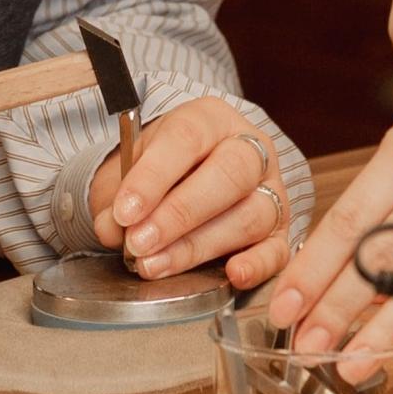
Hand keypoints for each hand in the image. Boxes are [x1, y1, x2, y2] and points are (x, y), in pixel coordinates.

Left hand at [88, 98, 290, 291]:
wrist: (193, 175)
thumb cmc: (163, 169)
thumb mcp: (132, 167)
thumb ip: (118, 194)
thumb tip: (111, 228)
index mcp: (211, 119)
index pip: (186, 137)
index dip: (153, 176)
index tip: (124, 211)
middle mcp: (250, 149)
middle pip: (229, 174)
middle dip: (178, 214)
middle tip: (138, 243)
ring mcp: (272, 190)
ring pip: (249, 215)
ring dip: (197, 246)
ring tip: (154, 265)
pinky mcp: (282, 231)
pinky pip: (278, 249)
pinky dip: (257, 265)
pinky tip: (232, 274)